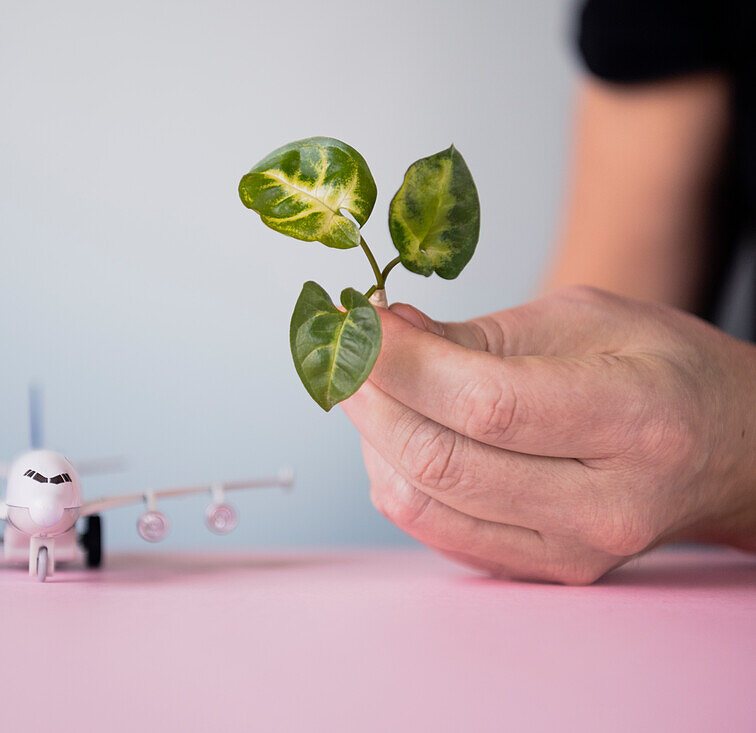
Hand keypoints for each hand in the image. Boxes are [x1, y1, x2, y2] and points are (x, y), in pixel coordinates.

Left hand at [343, 285, 755, 583]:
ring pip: (422, 504)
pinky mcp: (540, 571)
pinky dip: (396, 475)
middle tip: (346, 350)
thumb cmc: (662, 373)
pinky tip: (400, 429)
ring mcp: (572, 552)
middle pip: (442, 461)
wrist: (727, 453)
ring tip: (373, 386)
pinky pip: (433, 530)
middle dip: (370, 397)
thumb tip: (383, 329)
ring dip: (373, 437)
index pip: (486, 404)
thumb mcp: (587, 319)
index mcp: (635, 420)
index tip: (356, 324)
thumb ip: (480, 332)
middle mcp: (606, 504)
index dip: (401, 363)